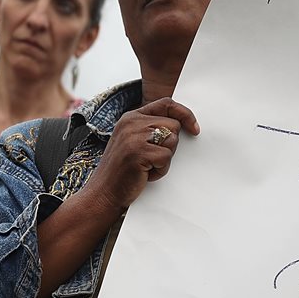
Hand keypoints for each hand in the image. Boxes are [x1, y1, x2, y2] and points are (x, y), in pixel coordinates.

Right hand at [83, 97, 199, 213]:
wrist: (103, 193)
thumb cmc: (122, 171)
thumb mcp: (133, 142)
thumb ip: (151, 129)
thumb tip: (182, 124)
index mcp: (131, 117)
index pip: (166, 104)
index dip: (184, 114)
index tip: (195, 128)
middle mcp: (131, 123)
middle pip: (173, 125)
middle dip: (170, 145)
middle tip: (152, 159)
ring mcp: (134, 137)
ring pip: (172, 141)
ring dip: (164, 159)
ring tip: (147, 166)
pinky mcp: (138, 152)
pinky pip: (166, 157)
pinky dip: (160, 170)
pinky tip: (145, 174)